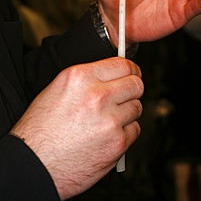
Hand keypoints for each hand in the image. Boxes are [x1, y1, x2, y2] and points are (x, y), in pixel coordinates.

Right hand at [10, 58, 142, 199]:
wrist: (35, 164)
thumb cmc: (41, 130)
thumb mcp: (58, 89)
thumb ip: (88, 78)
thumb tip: (112, 75)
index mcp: (80, 77)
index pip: (122, 64)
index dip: (131, 69)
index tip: (132, 73)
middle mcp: (97, 96)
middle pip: (136, 84)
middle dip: (133, 89)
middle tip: (126, 95)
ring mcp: (109, 120)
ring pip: (137, 107)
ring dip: (127, 112)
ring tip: (108, 119)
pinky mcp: (117, 143)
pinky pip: (134, 130)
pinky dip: (125, 132)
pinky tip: (107, 135)